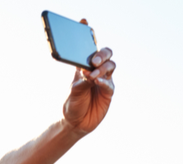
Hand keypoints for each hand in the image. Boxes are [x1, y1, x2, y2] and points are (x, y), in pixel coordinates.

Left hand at [63, 19, 115, 134]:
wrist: (76, 123)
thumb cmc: (72, 105)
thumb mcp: (72, 92)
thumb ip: (80, 82)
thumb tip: (88, 73)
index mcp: (82, 67)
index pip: (87, 48)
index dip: (88, 34)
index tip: (84, 21)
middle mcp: (95, 71)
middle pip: (104, 54)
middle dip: (101, 54)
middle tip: (92, 61)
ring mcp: (103, 80)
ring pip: (110, 66)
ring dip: (102, 68)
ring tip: (92, 75)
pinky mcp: (108, 92)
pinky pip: (109, 83)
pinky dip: (103, 81)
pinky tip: (97, 82)